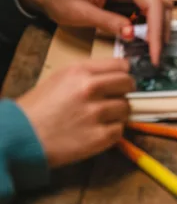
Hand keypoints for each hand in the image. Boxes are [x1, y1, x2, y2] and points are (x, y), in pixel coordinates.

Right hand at [16, 59, 132, 168]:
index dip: (123, 73)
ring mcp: (96, 113)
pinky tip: (98, 132)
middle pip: (128, 84)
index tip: (121, 80)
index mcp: (81, 71)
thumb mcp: (60, 78)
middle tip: (115, 99)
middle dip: (124, 92)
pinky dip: (112, 132)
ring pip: (125, 108)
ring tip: (102, 119)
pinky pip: (119, 130)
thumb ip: (88, 74)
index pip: (122, 65)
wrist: (21, 137)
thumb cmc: (37, 107)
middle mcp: (91, 88)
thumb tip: (113, 76)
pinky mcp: (98, 137)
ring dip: (118, 114)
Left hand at [17, 0, 171, 64]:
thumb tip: (133, 35)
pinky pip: (146, 10)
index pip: (150, 1)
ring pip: (157, 6)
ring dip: (158, 28)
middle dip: (160, 30)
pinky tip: (144, 42)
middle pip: (159, 3)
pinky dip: (149, 27)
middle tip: (156, 57)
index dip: (156, 28)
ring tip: (152, 52)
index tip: (155, 53)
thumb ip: (108, 22)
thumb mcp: (80, 13)